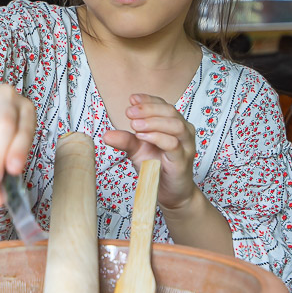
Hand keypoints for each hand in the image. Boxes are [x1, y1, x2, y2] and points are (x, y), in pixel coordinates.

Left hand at [103, 94, 199, 210]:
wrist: (169, 193)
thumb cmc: (156, 168)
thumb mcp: (136, 151)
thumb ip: (125, 140)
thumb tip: (106, 134)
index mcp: (172, 124)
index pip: (162, 104)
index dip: (148, 99)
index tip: (132, 99)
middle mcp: (183, 131)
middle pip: (169, 111)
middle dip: (148, 109)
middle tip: (129, 112)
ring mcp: (185, 145)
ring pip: (175, 125)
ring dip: (153, 122)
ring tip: (135, 125)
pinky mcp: (183, 160)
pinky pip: (174, 144)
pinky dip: (157, 137)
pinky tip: (143, 137)